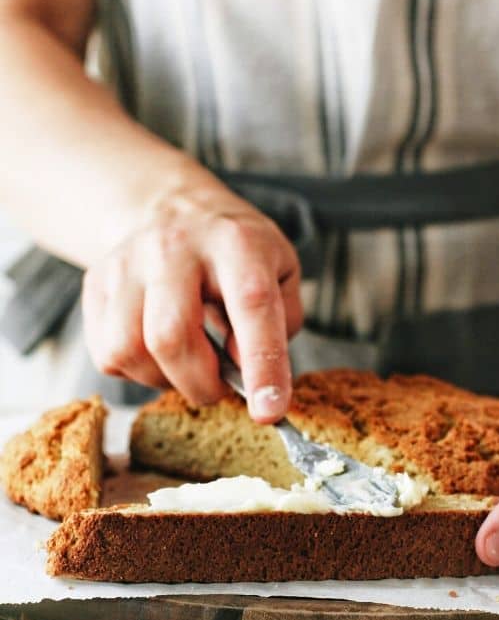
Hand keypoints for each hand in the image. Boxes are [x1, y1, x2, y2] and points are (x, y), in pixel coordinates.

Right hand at [82, 181, 302, 421]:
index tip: (269, 410)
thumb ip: (278, 324)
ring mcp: (127, 263)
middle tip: (221, 385)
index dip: (262, 364)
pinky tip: (159, 351)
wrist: (175, 209)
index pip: (251, 305)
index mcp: (235, 242)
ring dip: (165, 379)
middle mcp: (175, 246)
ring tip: (189, 364)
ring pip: (129, 350)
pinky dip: (138, 371)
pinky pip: (107, 354)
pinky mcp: (97, 284)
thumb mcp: (281, 273)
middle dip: (201, 383)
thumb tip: (245, 371)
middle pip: (171, 335)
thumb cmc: (236, 253)